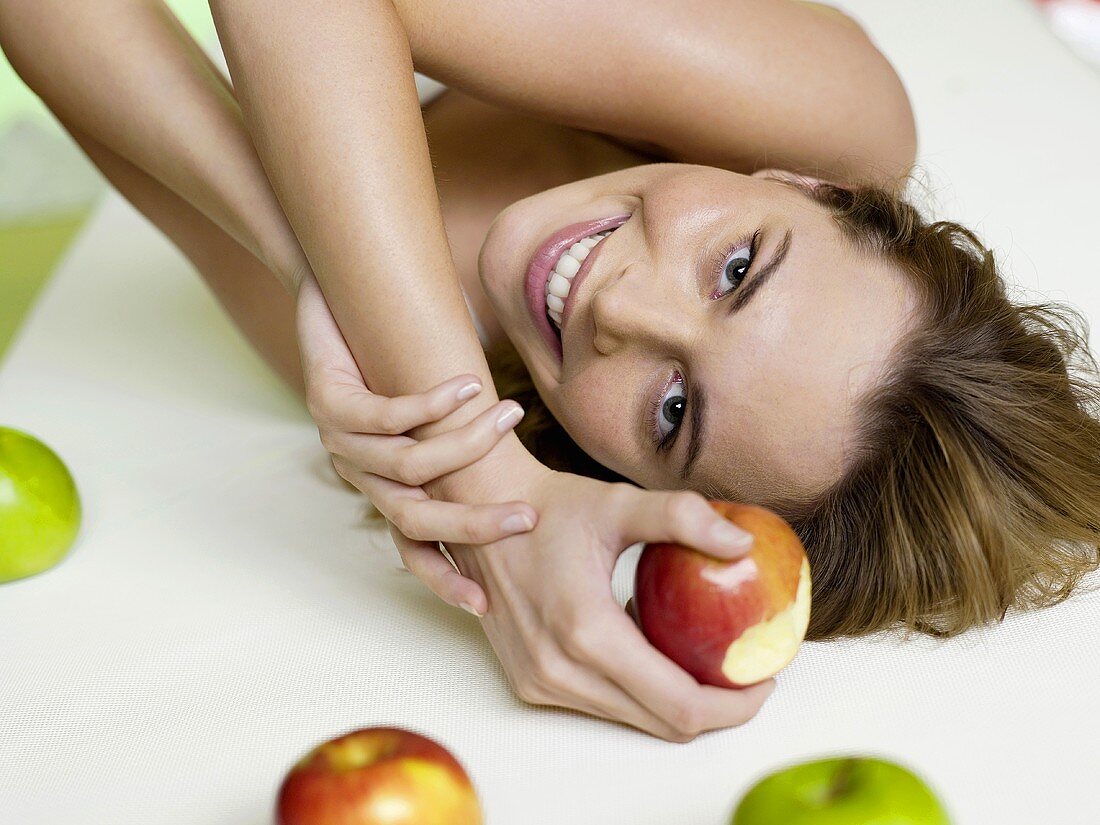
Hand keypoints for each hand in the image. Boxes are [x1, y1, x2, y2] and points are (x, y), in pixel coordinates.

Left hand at [295, 272, 536, 611]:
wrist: (331, 300)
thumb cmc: (393, 359)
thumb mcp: (434, 414)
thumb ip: (469, 444)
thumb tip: (533, 467)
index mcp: (383, 487)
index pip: (411, 548)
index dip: (442, 578)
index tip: (483, 605)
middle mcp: (359, 472)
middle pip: (412, 520)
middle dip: (470, 525)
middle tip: (525, 518)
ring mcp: (339, 440)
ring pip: (409, 466)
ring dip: (467, 444)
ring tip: (510, 415)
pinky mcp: (328, 402)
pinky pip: (387, 416)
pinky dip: (434, 404)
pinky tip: (469, 386)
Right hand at [442, 461, 775, 742]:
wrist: (481, 512)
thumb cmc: (552, 506)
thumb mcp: (621, 503)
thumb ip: (684, 517)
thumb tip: (742, 545)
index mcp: (585, 630)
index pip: (679, 703)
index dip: (733, 703)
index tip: (764, 676)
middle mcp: (558, 669)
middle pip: (662, 724)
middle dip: (716, 708)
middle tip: (748, 672)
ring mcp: (540, 681)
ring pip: (633, 720)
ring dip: (677, 701)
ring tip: (708, 659)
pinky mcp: (530, 683)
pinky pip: (603, 705)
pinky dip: (639, 691)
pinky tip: (654, 649)